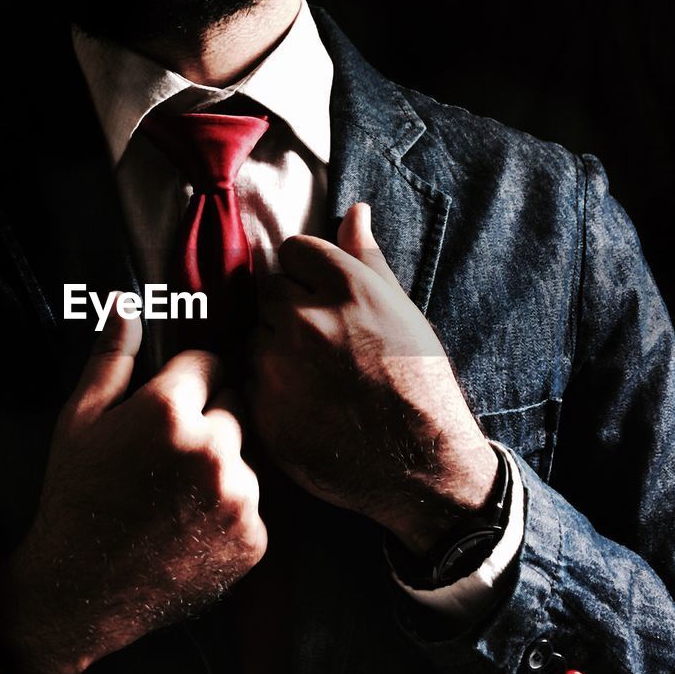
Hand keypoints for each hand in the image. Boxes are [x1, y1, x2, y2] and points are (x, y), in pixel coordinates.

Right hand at [0, 302, 265, 673]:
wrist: (81, 590)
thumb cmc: (76, 497)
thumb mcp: (79, 420)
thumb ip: (112, 357)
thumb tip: (126, 303)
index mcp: (170, 410)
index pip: (209, 364)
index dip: (184, 384)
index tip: (163, 410)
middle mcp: (213, 449)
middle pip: (233, 408)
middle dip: (207, 423)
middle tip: (163, 459)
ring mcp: (238, 498)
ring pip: (245, 458)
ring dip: (220, 469)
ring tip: (174, 498)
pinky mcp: (253, 539)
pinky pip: (252, 506)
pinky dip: (229, 513)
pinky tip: (189, 527)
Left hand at [249, 203, 497, 554]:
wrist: (423, 463)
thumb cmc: (419, 381)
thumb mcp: (401, 310)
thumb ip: (367, 258)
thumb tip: (354, 209)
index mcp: (345, 287)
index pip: (294, 250)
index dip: (308, 273)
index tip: (326, 298)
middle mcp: (306, 319)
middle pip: (268, 291)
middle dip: (288, 309)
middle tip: (323, 343)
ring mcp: (281, 367)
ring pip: (256, 338)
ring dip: (275, 350)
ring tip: (318, 378)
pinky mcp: (264, 410)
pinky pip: (251, 383)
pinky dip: (271, 391)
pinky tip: (307, 406)